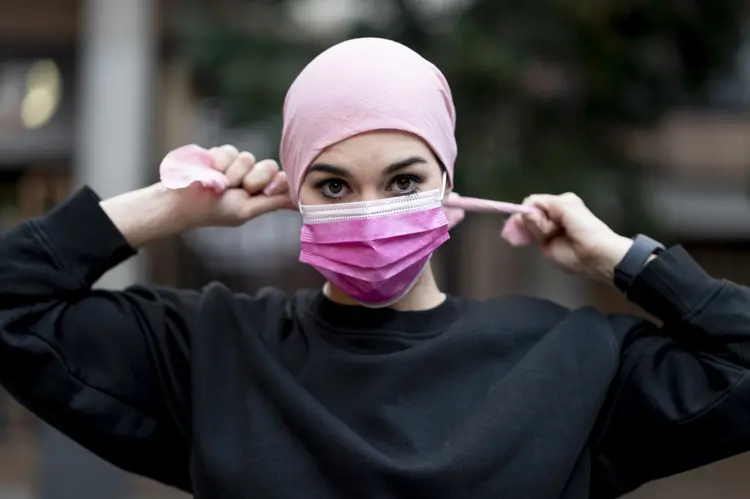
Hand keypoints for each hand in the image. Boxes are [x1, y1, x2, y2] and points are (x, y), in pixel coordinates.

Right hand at [178, 145, 294, 227]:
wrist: (180, 201)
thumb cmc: (214, 211)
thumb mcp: (246, 210)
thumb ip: (273, 201)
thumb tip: (300, 202)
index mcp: (261, 193)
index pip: (282, 179)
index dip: (278, 182)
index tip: (267, 189)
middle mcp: (251, 177)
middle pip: (269, 166)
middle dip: (254, 178)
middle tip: (239, 189)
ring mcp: (236, 164)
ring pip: (248, 157)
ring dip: (233, 173)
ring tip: (220, 185)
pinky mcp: (220, 154)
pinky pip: (229, 150)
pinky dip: (219, 162)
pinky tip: (210, 172)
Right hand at [512, 192, 633, 283]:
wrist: (594, 253)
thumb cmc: (584, 227)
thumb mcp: (566, 207)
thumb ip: (544, 204)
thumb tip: (523, 212)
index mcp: (558, 203)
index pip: (533, 201)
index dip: (527, 208)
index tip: (528, 216)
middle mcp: (550, 215)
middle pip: (528, 212)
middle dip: (529, 219)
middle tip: (544, 228)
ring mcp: (545, 229)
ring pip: (526, 224)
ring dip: (531, 229)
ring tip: (547, 236)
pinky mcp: (542, 244)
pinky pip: (528, 236)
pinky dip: (524, 236)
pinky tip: (528, 239)